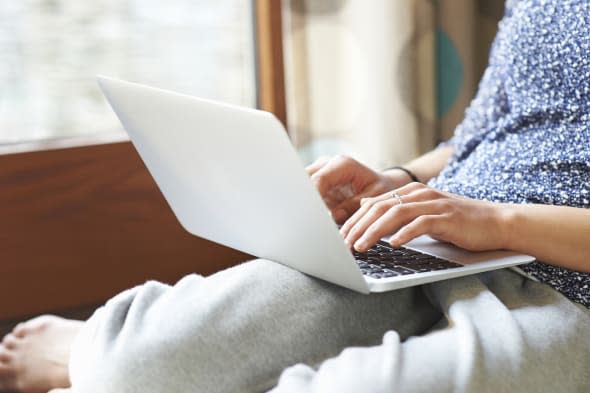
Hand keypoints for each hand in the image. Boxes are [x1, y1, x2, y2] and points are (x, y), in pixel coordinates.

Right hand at [306, 155, 411, 223]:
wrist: (382, 185)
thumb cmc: (381, 190)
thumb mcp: (372, 199)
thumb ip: (351, 206)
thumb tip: (331, 217)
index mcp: (342, 164)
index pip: (317, 180)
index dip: (312, 199)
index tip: (314, 218)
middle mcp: (327, 165)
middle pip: (304, 182)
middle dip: (307, 202)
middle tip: (314, 221)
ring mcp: (319, 173)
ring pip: (302, 189)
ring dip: (309, 205)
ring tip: (321, 220)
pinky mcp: (316, 184)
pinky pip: (307, 195)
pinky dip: (311, 207)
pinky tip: (320, 218)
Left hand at [340, 183, 509, 251]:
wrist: (496, 222)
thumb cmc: (458, 222)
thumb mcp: (422, 212)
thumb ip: (396, 209)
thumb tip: (366, 207)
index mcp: (410, 192)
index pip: (374, 204)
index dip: (355, 221)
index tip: (341, 237)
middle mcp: (420, 194)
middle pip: (380, 207)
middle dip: (358, 227)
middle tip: (344, 244)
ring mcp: (434, 204)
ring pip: (395, 214)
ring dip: (374, 231)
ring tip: (360, 246)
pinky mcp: (447, 217)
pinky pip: (421, 224)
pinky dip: (404, 234)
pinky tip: (392, 244)